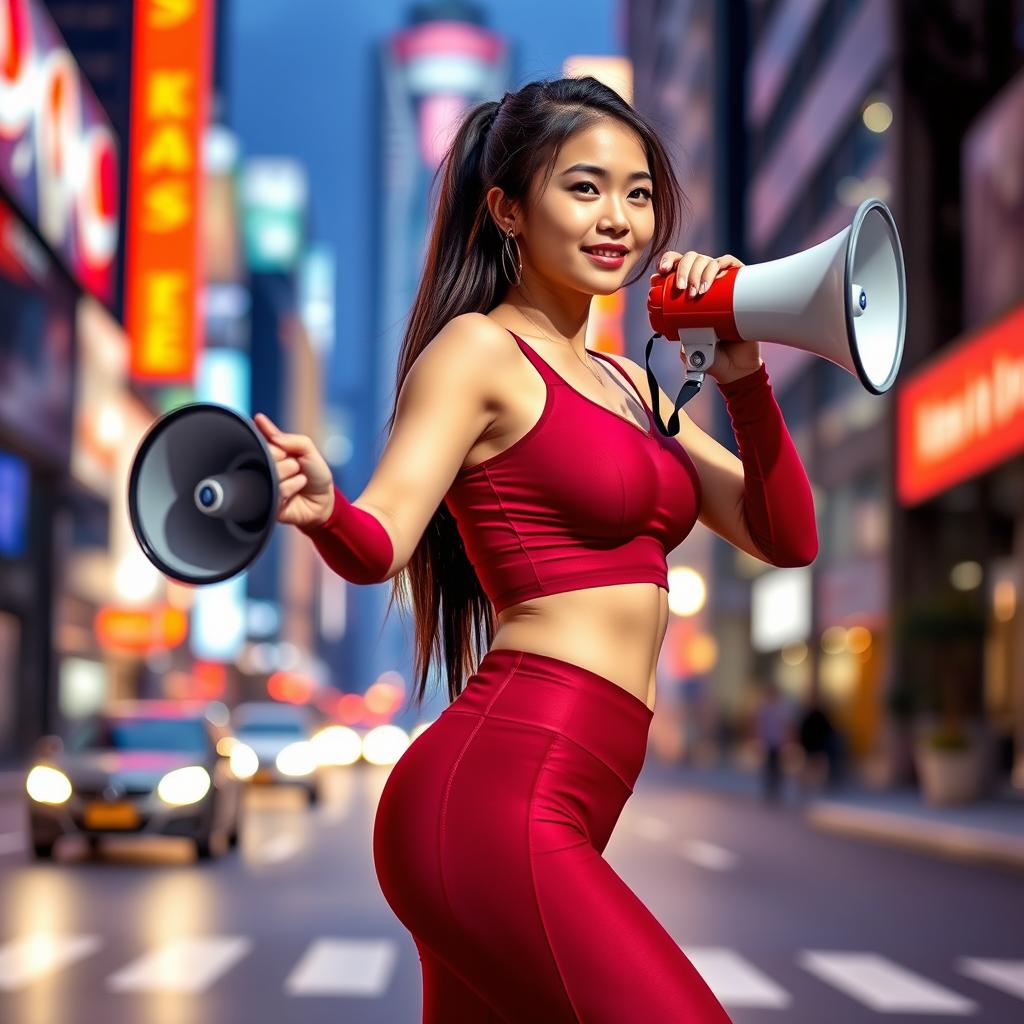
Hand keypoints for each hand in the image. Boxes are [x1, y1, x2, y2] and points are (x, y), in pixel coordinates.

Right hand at [253, 413, 335, 528]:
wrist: (323, 502)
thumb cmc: (315, 474)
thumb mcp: (308, 449)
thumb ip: (290, 438)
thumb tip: (265, 427)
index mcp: (269, 453)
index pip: (261, 442)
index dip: (277, 447)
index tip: (286, 453)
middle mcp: (263, 468)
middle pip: (265, 457)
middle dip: (286, 461)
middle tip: (296, 467)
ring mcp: (263, 485)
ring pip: (272, 473)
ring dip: (290, 473)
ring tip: (298, 478)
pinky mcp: (265, 502)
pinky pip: (276, 490)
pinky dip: (291, 487)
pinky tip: (297, 489)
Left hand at [650, 250, 761, 384]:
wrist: (737, 366)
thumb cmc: (711, 356)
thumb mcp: (690, 349)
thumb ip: (684, 344)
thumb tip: (680, 335)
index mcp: (687, 293)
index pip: (675, 267)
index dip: (668, 262)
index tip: (662, 272)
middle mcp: (703, 283)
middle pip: (690, 260)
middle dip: (683, 270)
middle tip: (682, 289)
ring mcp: (721, 282)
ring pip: (707, 260)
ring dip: (699, 270)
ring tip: (698, 292)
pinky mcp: (739, 283)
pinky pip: (729, 263)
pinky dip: (720, 265)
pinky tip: (714, 279)